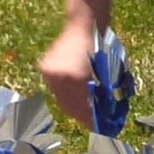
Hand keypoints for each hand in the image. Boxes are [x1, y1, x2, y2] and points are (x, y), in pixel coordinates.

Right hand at [38, 0, 114, 131]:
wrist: (83, 25)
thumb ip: (102, 93)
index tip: (96, 128)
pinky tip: (73, 96)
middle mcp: (60, 76)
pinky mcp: (45, 67)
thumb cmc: (101, 47)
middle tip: (90, 122)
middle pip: (67, 106)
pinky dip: (64, 94)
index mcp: (77, 78)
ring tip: (82, 111)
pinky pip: (55, 88)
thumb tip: (101, 112)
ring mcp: (50, 72)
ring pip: (59, 98)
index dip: (88, 120)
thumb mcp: (108, 73)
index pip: (80, 108)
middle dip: (79, 116)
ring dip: (71, 105)